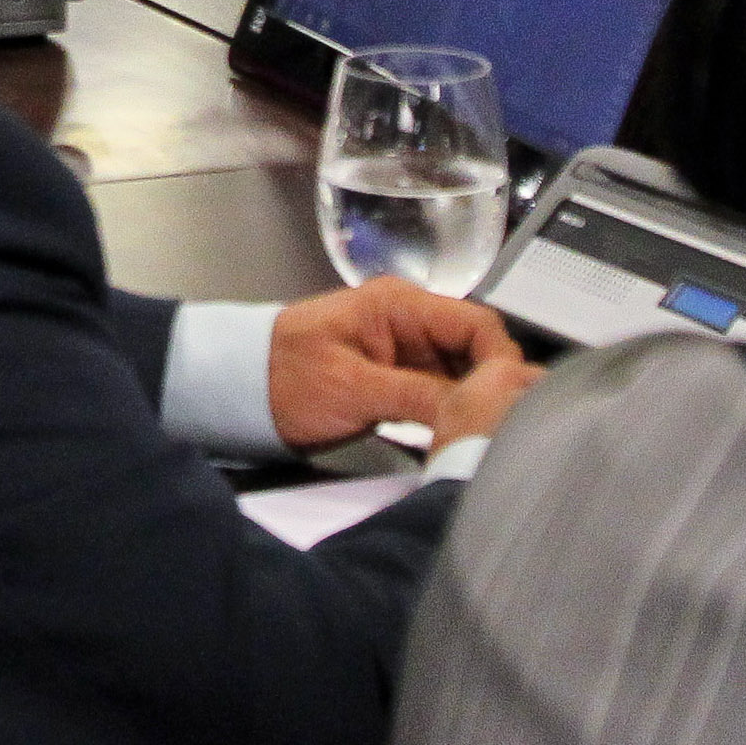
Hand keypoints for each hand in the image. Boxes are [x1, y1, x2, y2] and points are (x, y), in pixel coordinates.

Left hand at [266, 276, 540, 452]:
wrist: (238, 391)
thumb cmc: (281, 377)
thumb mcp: (353, 388)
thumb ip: (419, 395)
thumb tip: (479, 407)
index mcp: (399, 306)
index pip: (477, 324)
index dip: (500, 361)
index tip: (507, 401)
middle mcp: (408, 324)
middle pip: (476, 351)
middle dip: (490, 387)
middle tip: (496, 427)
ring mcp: (403, 354)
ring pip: (462, 377)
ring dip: (471, 405)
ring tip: (478, 437)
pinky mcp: (395, 383)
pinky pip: (439, 395)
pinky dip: (450, 416)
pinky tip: (454, 438)